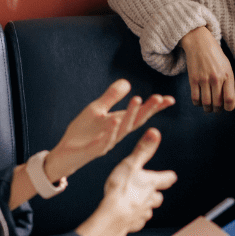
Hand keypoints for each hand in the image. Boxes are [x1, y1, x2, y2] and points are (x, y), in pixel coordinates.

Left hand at [48, 79, 173, 179]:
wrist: (65, 153)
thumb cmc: (83, 132)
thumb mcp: (97, 110)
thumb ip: (111, 97)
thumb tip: (127, 82)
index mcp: (119, 123)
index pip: (140, 114)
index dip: (155, 108)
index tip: (170, 99)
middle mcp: (116, 133)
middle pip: (135, 121)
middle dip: (147, 109)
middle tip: (159, 97)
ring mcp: (106, 142)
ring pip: (122, 129)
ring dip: (130, 115)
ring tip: (137, 99)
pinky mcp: (93, 149)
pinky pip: (103, 141)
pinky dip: (109, 131)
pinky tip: (114, 120)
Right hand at [76, 129, 177, 235]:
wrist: (112, 216)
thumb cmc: (121, 189)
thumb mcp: (131, 164)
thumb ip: (142, 150)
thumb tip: (155, 132)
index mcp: (151, 183)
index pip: (167, 178)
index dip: (168, 176)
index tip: (170, 175)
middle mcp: (150, 199)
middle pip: (158, 197)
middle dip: (155, 194)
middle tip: (151, 190)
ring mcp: (142, 214)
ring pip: (148, 210)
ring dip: (144, 206)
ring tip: (136, 203)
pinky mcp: (133, 225)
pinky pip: (137, 222)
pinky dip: (134, 219)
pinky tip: (127, 217)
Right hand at [181, 26, 234, 111]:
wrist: (200, 43)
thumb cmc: (216, 57)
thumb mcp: (227, 68)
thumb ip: (230, 84)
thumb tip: (232, 101)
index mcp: (227, 76)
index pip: (230, 100)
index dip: (229, 108)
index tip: (226, 107)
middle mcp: (216, 78)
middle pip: (217, 104)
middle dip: (217, 110)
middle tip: (216, 108)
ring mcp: (204, 79)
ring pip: (206, 103)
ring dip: (207, 108)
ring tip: (208, 107)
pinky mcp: (193, 79)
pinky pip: (195, 98)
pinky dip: (198, 103)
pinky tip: (200, 101)